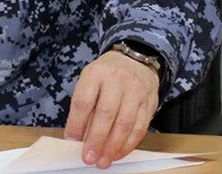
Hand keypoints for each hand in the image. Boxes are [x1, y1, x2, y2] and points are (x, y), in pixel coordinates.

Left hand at [64, 50, 158, 168]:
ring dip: (113, 147)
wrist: (135, 60)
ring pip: (125, 123)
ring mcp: (136, 91)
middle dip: (96, 140)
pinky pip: (140, 128)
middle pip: (106, 114)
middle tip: (89, 158)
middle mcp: (117, 80)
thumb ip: (84, 107)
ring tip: (103, 161)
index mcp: (96, 73)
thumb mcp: (89, 81)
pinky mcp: (149, 103)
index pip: (84, 101)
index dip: (76, 124)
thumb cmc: (106, 75)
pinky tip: (118, 153)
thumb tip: (78, 137)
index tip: (71, 141)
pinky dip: (128, 144)